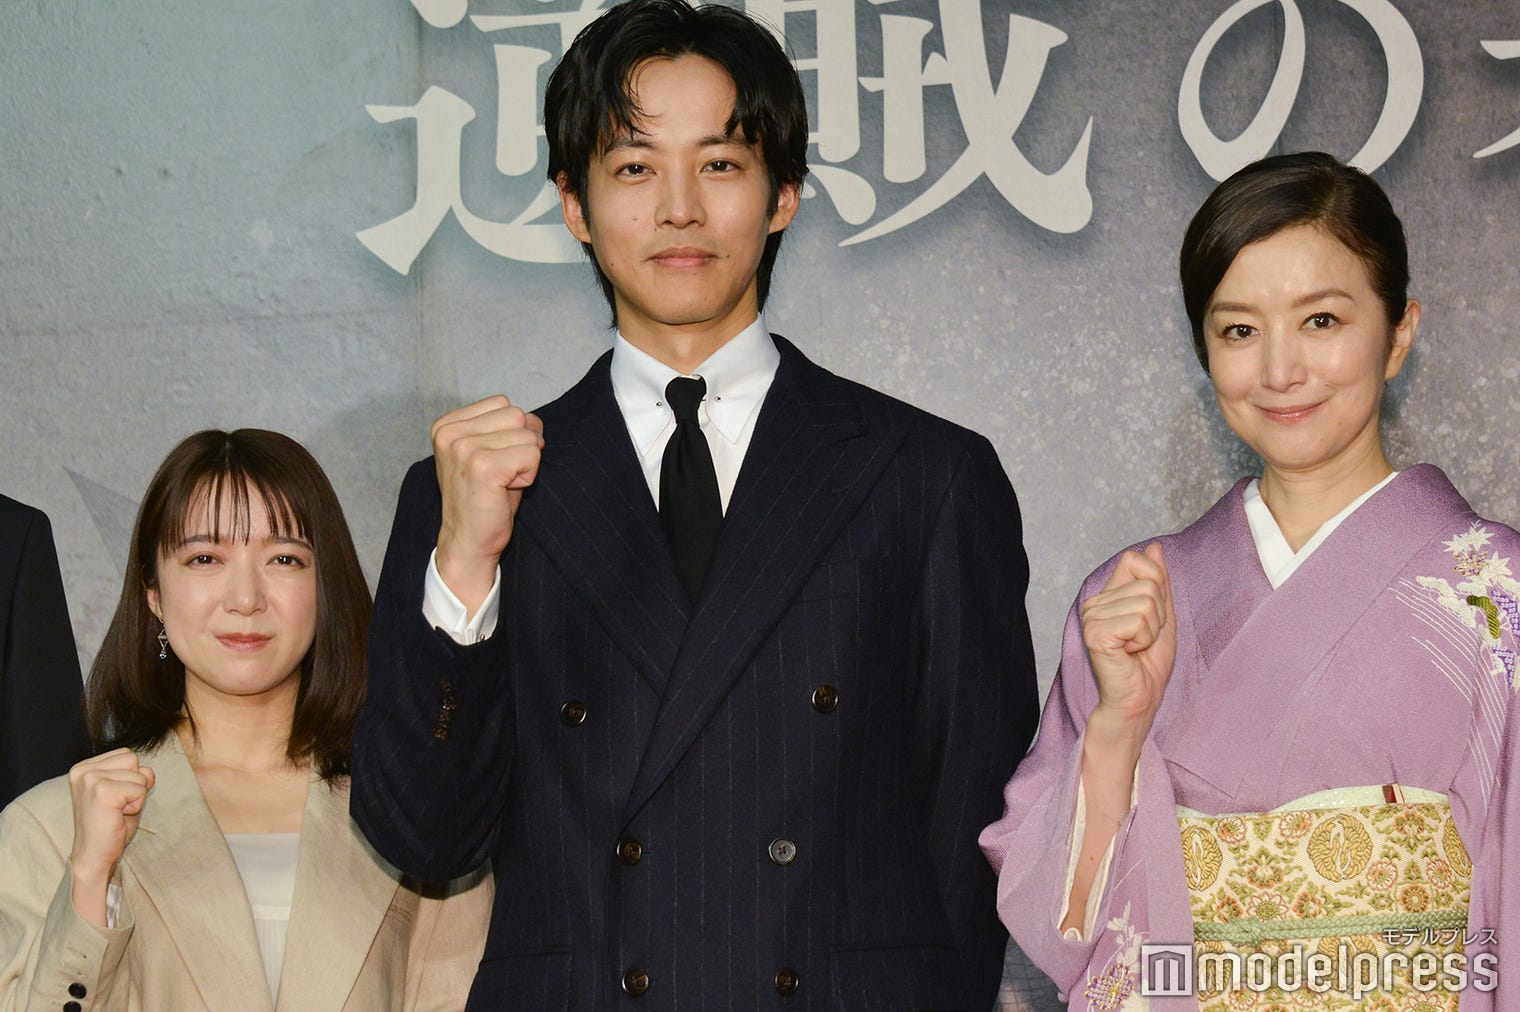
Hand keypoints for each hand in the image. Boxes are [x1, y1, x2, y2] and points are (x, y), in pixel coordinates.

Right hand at [68, 748, 154, 925]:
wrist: (94, 856)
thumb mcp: (121, 790)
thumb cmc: (109, 825)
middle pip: (134, 760)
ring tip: (117, 811)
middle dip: (134, 784)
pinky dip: (137, 804)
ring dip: (136, 795)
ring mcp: (91, 780)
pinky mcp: (102, 792)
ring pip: (140, 774)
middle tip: (117, 806)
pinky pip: (140, 789)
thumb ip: (133, 773)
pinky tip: (119, 816)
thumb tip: (148, 770)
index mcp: (84, 767)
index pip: (126, 754)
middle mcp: (83, 770)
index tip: (114, 799)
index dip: (130, 777)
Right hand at [431, 396, 544, 611]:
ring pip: (528, 435)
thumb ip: (504, 429)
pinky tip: (506, 490)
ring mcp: (464, 448)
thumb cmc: (483, 499)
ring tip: (502, 483)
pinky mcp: (483, 466)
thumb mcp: (487, 453)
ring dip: (526, 462)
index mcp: (447, 425)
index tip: (493, 462)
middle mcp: (451, 432)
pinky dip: (529, 475)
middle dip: (522, 446)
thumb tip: (534, 420)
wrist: (467, 542)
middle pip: (518, 415)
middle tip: (501, 475)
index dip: (512, 433)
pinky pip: (532, 455)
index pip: (503, 403)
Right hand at [1081, 541, 1176, 739]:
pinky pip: (1138, 621)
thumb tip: (1154, 546)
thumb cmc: (1148, 664)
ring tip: (1136, 648)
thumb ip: (1158, 581)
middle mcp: (1094, 602)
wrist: (1138, 700)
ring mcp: (1092, 617)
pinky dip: (1144, 640)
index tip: (1150, 617)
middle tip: (1142, 640)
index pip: (1134, 559)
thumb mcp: (1163, 616)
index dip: (1155, 583)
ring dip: (1152, 630)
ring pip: (1147, 603)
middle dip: (1159, 615)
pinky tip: (1129, 653)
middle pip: (1148, 583)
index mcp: (1107, 595)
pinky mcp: (1095, 633)